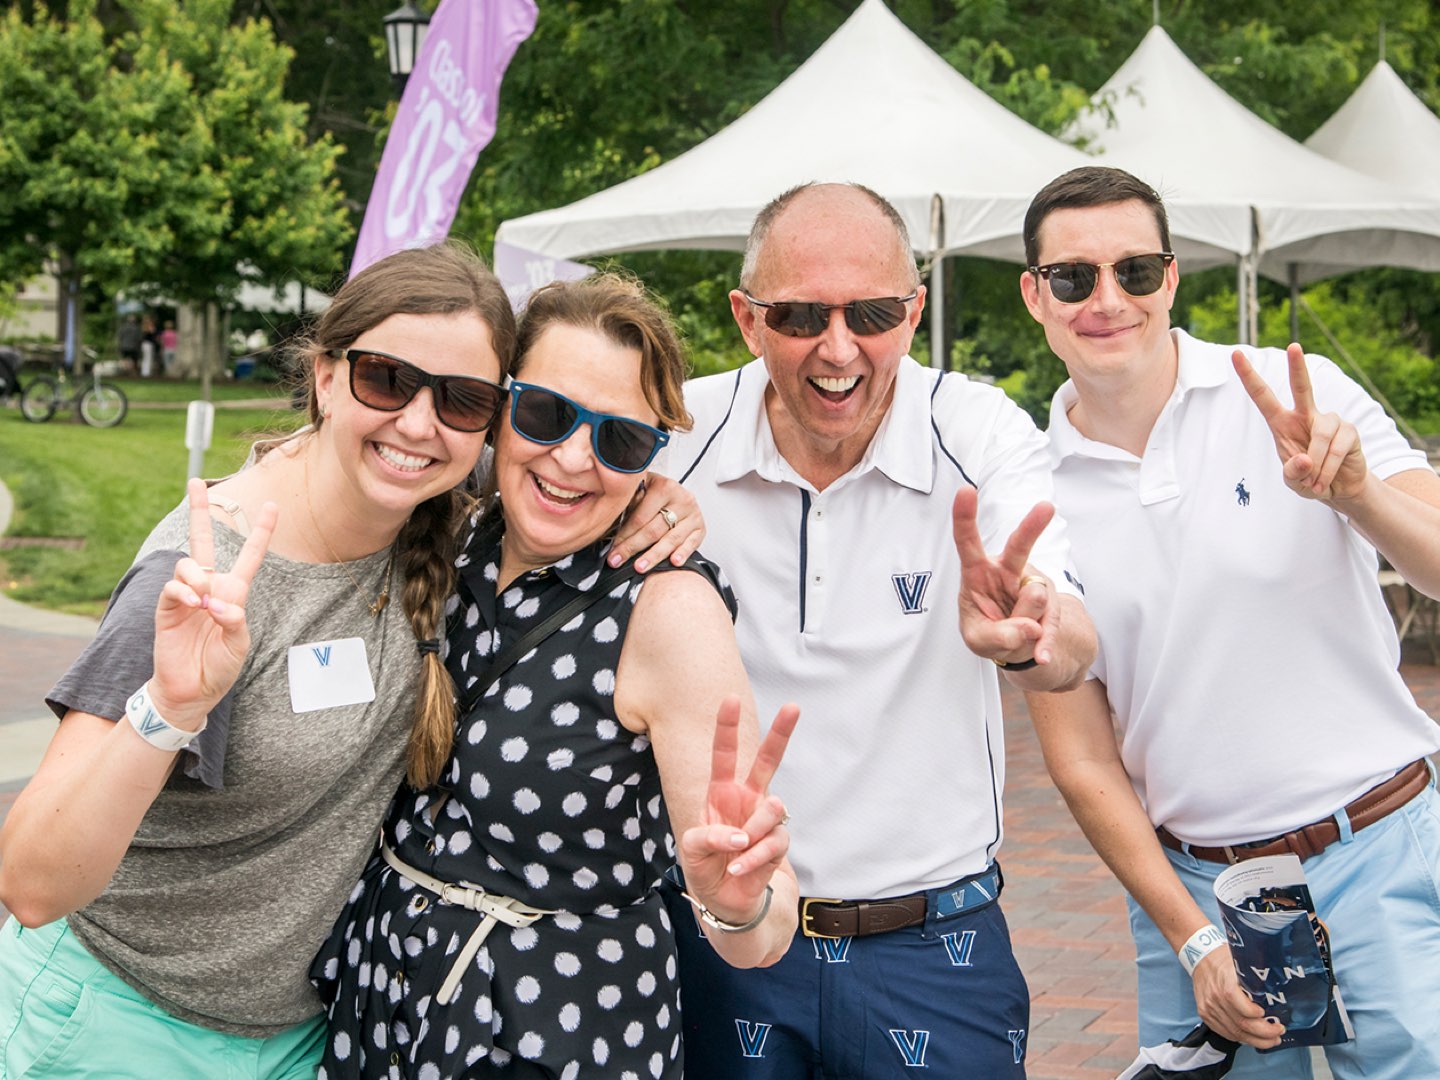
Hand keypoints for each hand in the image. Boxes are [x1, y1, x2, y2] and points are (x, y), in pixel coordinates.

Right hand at [150, 479, 276, 724]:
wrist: (192, 689)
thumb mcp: (239, 643)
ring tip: (204, 602)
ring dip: (198, 577)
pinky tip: (194, 603)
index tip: (272, 505)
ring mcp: (186, 595)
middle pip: (204, 540)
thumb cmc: (219, 666)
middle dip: (200, 511)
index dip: (260, 531)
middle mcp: (210, 586)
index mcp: (234, 591)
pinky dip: (184, 591)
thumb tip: (219, 604)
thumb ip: (234, 620)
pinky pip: (174, 587)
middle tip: (196, 482)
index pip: (249, 555)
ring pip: (188, 563)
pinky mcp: (167, 608)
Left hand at [608, 473, 704, 571]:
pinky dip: (683, 553)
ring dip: (653, 556)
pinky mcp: (700, 528)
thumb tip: (608, 526)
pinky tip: (673, 561)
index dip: (624, 534)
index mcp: (664, 486)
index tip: (613, 548)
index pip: (641, 516)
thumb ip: (629, 504)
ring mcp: (693, 515)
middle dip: (632, 547)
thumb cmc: (655, 494)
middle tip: (618, 560)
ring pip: (671, 540)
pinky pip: (691, 543)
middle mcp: (682, 499)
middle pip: (654, 530)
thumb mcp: (640, 490)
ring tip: (640, 567)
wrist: (675, 492)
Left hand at [678, 696, 798, 926]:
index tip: (730, 699)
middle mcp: (746, 800)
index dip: (726, 728)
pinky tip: (739, 868)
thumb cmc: (705, 867)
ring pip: (772, 810)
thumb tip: (740, 835)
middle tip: (793, 707)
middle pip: (768, 761)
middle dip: (781, 733)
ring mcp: (764, 820)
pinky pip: (773, 843)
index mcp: (721, 793)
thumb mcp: (692, 850)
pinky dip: (753, 859)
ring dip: (752, 834)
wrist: (726, 901)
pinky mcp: (777, 843)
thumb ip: (708, 837)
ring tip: (735, 853)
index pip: (724, 755)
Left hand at [951, 486, 1059, 666]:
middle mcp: (1007, 570)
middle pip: (1019, 546)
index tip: (966, 490)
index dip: (964, 516)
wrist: (1019, 646)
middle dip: (1032, 527)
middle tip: (1046, 507)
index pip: (968, 541)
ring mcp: (1033, 584)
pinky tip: (1041, 654)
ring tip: (1016, 635)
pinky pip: (1050, 622)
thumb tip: (1029, 627)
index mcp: (977, 572)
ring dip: (1025, 625)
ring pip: (1035, 598)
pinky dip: (1044, 642)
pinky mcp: (1053, 602)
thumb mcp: (979, 640)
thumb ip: (997, 635)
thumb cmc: (988, 631)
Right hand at [1192, 946, 1284, 1049]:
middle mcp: (1214, 997)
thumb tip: (1279, 990)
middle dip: (1264, 1033)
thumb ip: (1256, 977)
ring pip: (1234, 1032)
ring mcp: (1208, 1007)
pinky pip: (1224, 1032)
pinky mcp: (1205, 1014)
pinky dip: (1240, 1037)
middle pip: (1241, 1024)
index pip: (1240, 1005)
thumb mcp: (1241, 961)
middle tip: (1278, 1032)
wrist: (1200, 957)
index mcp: (1225, 981)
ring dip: (1255, 1040)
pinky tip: (1252, 1037)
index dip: (1256, 1014)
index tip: (1271, 1016)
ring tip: (1270, 1039)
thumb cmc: (1224, 959)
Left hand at [1233, 345, 1368, 502]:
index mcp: (1282, 423)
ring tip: (1314, 483)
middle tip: (1293, 346)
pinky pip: (1336, 447)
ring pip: (1321, 434)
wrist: (1339, 489)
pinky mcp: (1348, 430)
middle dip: (1297, 366)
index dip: (1249, 376)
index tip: (1235, 354)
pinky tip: (1325, 480)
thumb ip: (1292, 473)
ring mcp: (1329, 420)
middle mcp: (1305, 415)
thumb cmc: (1308, 479)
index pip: (1262, 396)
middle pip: (1302, 387)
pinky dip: (1328, 468)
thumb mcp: (1293, 481)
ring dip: (1316, 465)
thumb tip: (1304, 460)